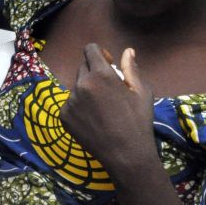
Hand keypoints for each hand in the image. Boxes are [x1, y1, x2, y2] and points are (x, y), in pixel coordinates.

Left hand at [60, 44, 155, 180]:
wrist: (126, 154)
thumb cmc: (138, 121)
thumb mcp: (142, 92)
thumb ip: (131, 69)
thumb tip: (128, 51)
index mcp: (101, 75)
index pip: (90, 50)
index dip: (99, 54)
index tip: (108, 65)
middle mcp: (81, 84)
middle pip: (83, 68)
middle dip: (94, 74)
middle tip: (108, 92)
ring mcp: (70, 101)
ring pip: (76, 87)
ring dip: (86, 91)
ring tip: (102, 110)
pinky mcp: (63, 116)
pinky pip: (70, 104)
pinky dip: (79, 107)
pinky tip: (94, 120)